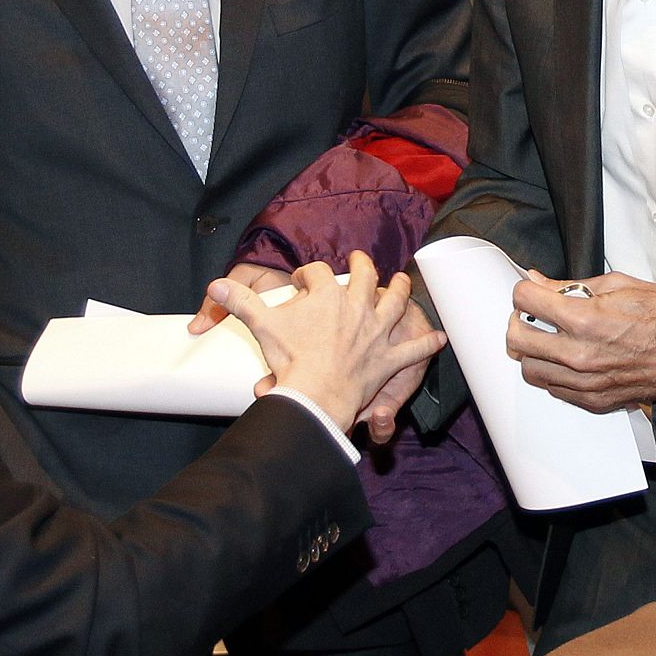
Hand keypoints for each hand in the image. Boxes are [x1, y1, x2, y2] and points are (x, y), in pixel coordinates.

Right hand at [206, 251, 446, 434]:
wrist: (316, 394)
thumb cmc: (291, 360)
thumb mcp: (262, 325)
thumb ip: (239, 301)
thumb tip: (214, 283)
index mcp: (327, 296)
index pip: (316, 273)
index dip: (306, 273)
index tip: (301, 280)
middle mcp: (357, 307)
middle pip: (364, 277)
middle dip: (361, 266)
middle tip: (358, 261)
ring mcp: (377, 332)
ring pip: (395, 303)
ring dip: (399, 291)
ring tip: (400, 281)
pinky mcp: (389, 358)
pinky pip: (414, 349)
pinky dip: (428, 344)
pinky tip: (441, 338)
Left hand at [505, 270, 655, 413]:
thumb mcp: (617, 285)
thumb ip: (569, 285)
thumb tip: (538, 281)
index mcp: (585, 319)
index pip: (525, 300)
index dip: (524, 291)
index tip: (530, 292)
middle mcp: (580, 354)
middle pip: (516, 340)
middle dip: (519, 322)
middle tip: (532, 316)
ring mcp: (585, 381)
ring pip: (530, 369)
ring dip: (533, 351)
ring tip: (549, 339)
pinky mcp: (594, 400)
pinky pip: (553, 389)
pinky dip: (554, 373)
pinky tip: (567, 360)